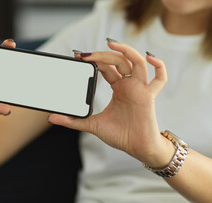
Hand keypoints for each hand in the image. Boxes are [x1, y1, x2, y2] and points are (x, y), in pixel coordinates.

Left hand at [49, 41, 170, 165]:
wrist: (136, 148)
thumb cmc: (120, 135)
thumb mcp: (92, 125)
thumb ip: (73, 121)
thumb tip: (51, 118)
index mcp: (118, 87)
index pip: (106, 67)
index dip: (94, 60)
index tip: (79, 56)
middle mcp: (129, 85)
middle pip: (118, 61)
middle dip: (102, 55)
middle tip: (86, 54)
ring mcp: (140, 88)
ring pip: (136, 62)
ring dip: (126, 51)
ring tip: (111, 44)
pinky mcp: (149, 96)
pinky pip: (159, 78)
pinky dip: (158, 65)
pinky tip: (149, 56)